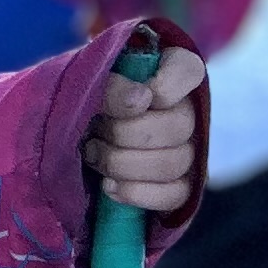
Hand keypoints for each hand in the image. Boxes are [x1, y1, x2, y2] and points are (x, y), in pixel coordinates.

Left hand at [85, 43, 206, 218]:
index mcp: (174, 72)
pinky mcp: (181, 186)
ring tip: (94, 155)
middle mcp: (190, 111)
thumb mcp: (91, 84)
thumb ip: (112, 85)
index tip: (135, 96)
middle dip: (125, 134)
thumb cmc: (89, 100)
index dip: (164, 86)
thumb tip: (141, 100)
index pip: (188, 71)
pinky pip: (174, 196)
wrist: (77, 134)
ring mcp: (189, 151)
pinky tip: (109, 186)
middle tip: (95, 131)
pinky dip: (136, 193)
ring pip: (172, 164)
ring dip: (122, 164)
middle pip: (178, 128)